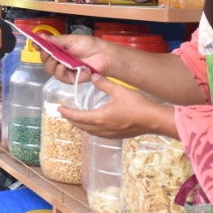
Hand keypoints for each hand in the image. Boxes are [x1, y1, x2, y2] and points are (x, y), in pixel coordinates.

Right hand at [39, 34, 112, 81]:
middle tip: (47, 51)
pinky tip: (62, 66)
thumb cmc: (88, 45)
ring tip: (56, 58)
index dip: (39, 47)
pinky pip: (59, 76)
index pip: (45, 49)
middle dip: (44, 55)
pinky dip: (59, 71)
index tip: (36, 44)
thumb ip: (56, 41)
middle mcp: (60, 59)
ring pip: (50, 69)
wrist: (101, 54)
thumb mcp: (70, 40)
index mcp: (60, 49)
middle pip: (45, 60)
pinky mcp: (69, 78)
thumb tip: (41, 37)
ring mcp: (64, 69)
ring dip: (50, 63)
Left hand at [56, 77, 176, 139]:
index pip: (77, 116)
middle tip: (65, 112)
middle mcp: (102, 129)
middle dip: (71, 119)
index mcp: (100, 117)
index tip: (59, 108)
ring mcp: (109, 134)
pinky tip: (94, 124)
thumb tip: (92, 75)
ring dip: (81, 125)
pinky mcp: (116, 136)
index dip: (67, 112)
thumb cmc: (136, 105)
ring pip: (89, 131)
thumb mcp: (118, 90)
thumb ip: (103, 83)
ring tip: (77, 118)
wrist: (153, 120)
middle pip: (81, 126)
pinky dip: (91, 128)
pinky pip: (97, 134)